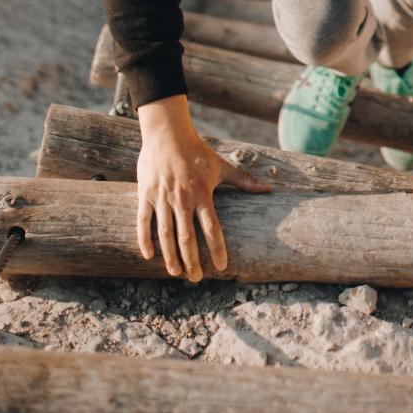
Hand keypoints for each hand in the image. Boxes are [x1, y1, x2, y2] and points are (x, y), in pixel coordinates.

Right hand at [136, 95, 269, 279]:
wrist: (167, 133)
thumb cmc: (197, 151)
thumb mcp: (221, 165)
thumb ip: (244, 180)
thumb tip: (269, 189)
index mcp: (202, 194)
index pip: (212, 228)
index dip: (217, 249)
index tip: (221, 266)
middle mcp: (182, 199)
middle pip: (187, 238)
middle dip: (191, 261)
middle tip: (196, 279)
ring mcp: (162, 198)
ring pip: (166, 234)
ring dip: (170, 256)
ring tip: (175, 273)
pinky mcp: (146, 194)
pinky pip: (143, 221)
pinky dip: (145, 239)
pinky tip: (149, 256)